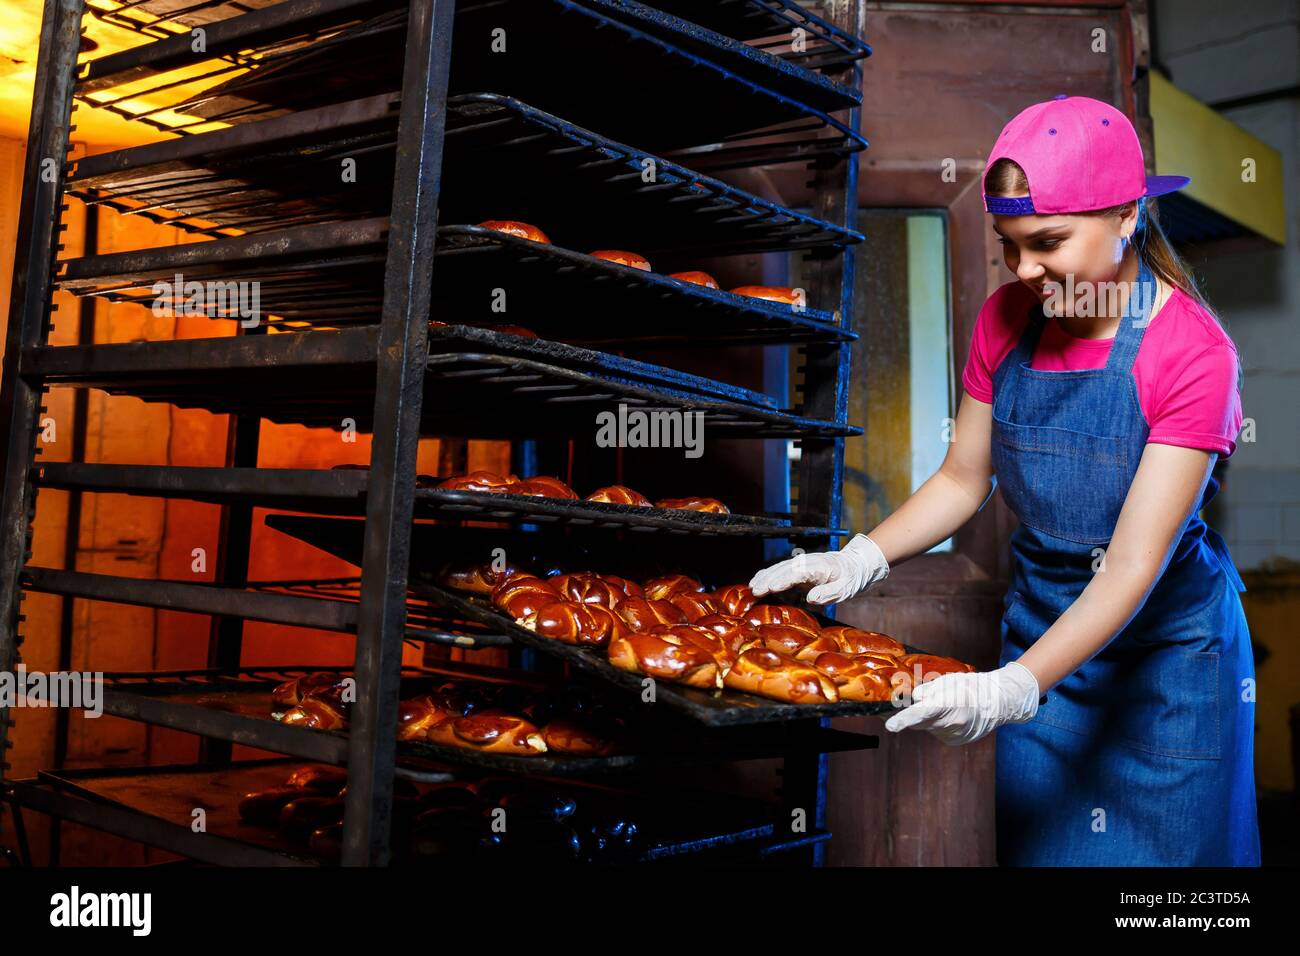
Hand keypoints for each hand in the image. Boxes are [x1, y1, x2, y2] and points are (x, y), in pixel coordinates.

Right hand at [748, 534, 888, 604]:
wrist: (854, 565)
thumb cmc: (850, 579)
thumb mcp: (845, 589)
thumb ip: (829, 593)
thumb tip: (811, 598)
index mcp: (819, 566)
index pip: (797, 572)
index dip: (783, 579)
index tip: (770, 587)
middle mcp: (807, 562)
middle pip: (783, 569)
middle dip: (768, 579)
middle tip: (754, 590)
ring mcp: (801, 563)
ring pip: (779, 568)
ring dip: (764, 576)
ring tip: (751, 587)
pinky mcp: (797, 568)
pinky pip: (779, 570)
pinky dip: (767, 575)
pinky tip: (757, 582)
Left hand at [883, 661, 1040, 745]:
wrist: (997, 703)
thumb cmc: (973, 687)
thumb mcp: (948, 681)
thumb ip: (927, 690)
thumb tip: (912, 699)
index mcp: (949, 705)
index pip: (922, 713)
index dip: (904, 719)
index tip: (890, 726)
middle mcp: (951, 724)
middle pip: (919, 721)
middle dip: (909, 714)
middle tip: (909, 703)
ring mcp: (953, 735)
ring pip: (926, 726)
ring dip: (926, 717)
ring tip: (944, 705)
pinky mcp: (953, 741)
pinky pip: (935, 731)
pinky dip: (935, 723)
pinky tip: (948, 715)